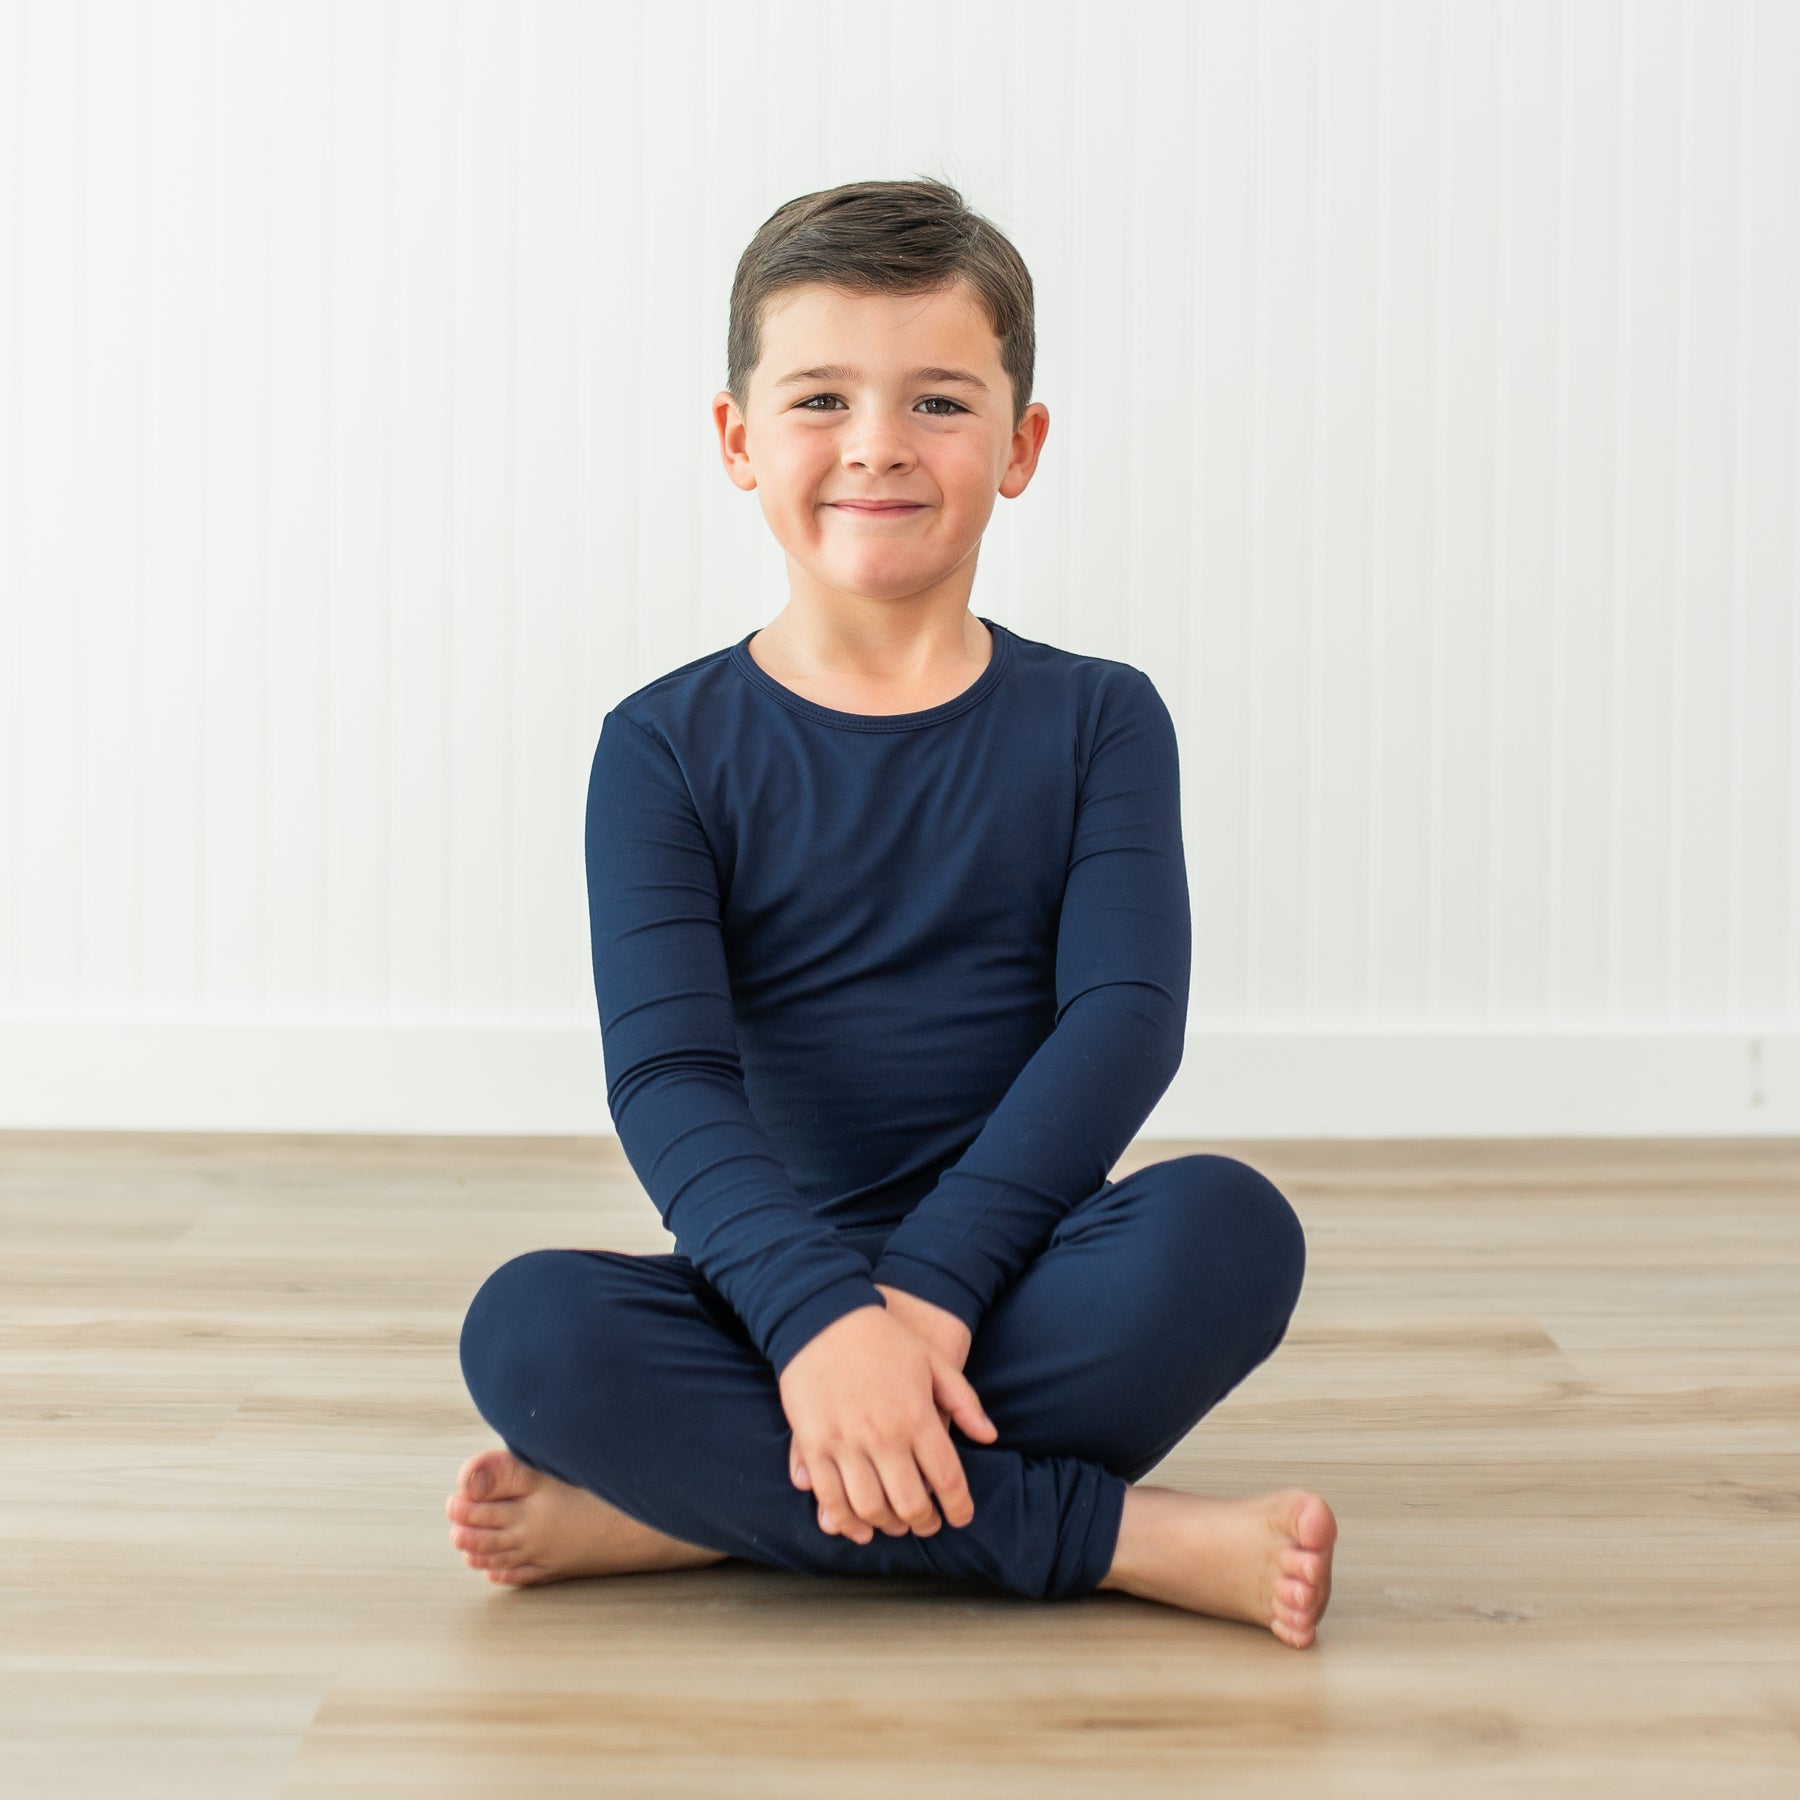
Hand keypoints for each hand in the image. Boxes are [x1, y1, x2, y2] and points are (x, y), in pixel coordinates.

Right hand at [778, 1300, 997, 1544]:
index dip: (958, 1506)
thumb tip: (989, 1437)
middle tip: (928, 1524)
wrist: (821, 1315)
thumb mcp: (933, 1360)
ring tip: (895, 1524)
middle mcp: (883, 1436)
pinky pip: (829, 1498)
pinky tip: (857, 1524)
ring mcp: (844, 1443)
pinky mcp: (813, 1444)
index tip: (961, 1516)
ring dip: (886, 1526)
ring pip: (870, 1509)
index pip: (947, 1479)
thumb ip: (963, 1401)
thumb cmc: (883, 1337)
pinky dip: (845, 1520)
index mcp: (916, 1416)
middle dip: (924, 1522)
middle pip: (910, 1504)